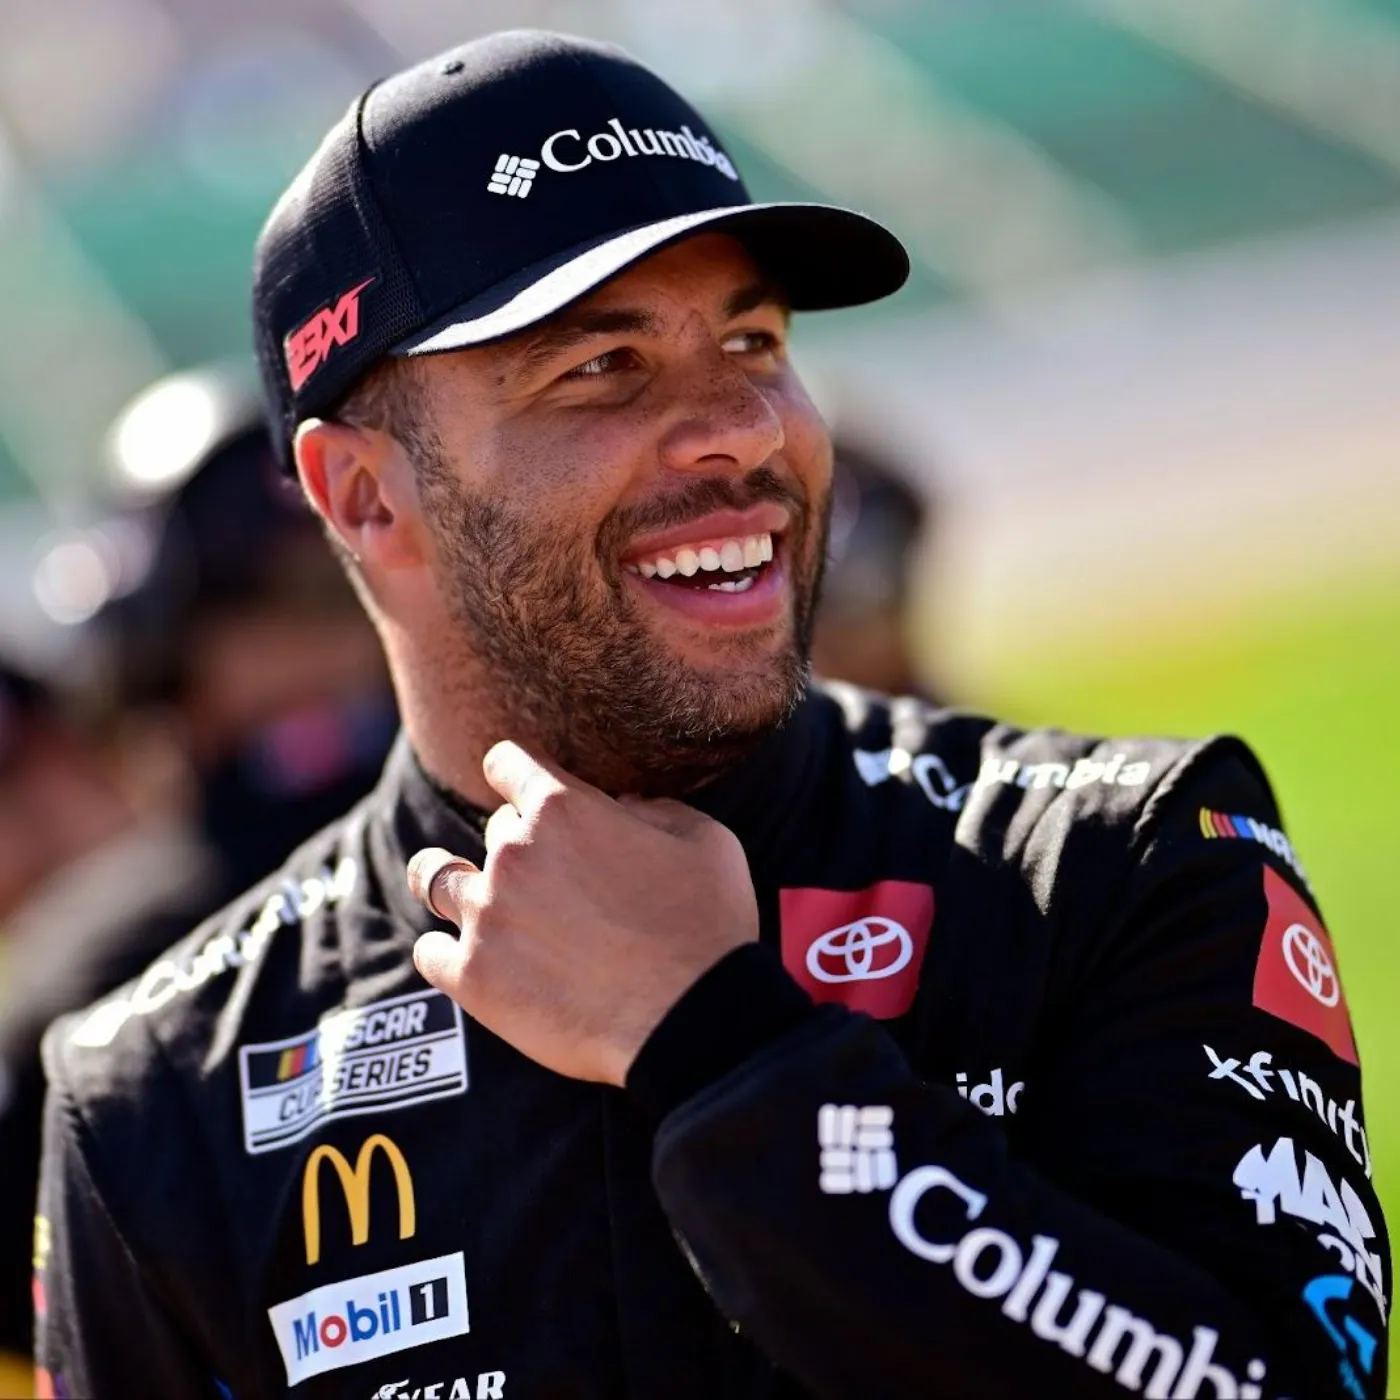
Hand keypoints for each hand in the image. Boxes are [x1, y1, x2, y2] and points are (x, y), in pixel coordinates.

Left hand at [407, 742, 758, 1084]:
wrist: (692, 1020)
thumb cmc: (707, 925)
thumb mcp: (705, 839)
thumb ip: (654, 808)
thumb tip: (622, 804)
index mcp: (562, 807)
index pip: (507, 762)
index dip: (517, 773)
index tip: (523, 789)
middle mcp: (512, 852)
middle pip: (492, 828)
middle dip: (518, 844)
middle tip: (550, 877)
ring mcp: (486, 915)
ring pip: (435, 878)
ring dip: (454, 883)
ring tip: (471, 900)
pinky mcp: (473, 977)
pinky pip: (430, 952)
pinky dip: (447, 953)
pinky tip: (469, 960)